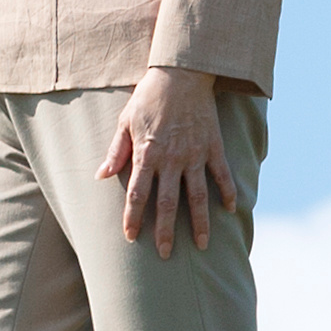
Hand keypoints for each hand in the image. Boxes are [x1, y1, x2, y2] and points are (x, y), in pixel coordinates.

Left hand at [102, 65, 234, 253]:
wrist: (181, 76)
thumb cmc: (147, 98)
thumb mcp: (124, 122)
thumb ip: (116, 151)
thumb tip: (101, 176)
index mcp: (148, 154)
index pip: (138, 194)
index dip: (134, 217)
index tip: (131, 237)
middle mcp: (173, 159)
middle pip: (168, 203)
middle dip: (166, 231)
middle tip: (165, 255)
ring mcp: (196, 155)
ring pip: (198, 196)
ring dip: (199, 222)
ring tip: (201, 245)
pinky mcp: (214, 147)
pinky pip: (223, 175)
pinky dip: (228, 193)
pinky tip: (229, 210)